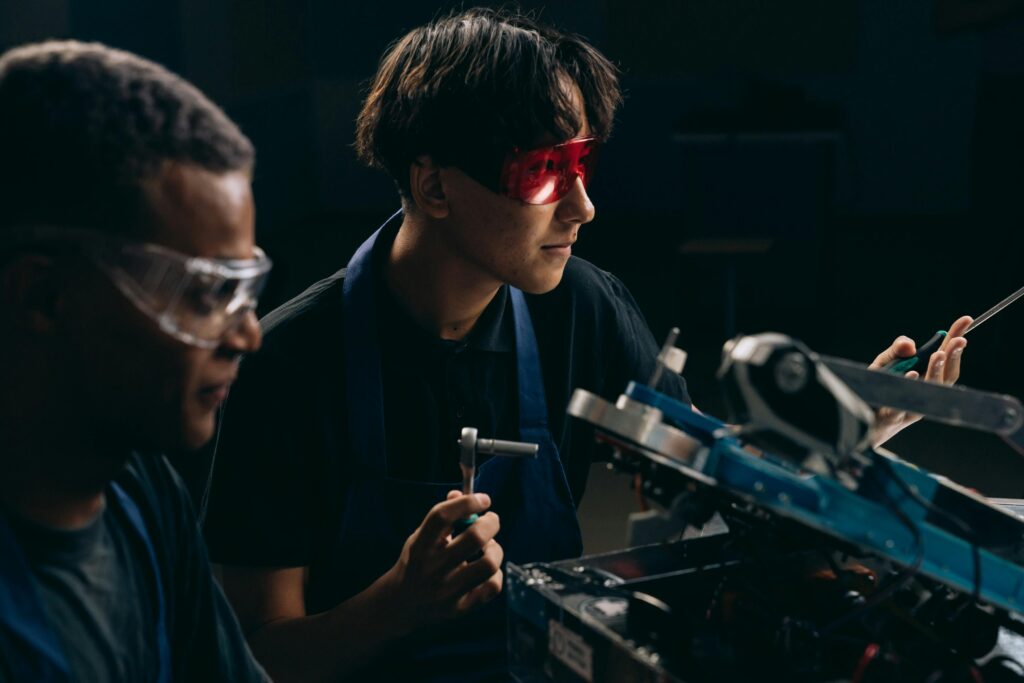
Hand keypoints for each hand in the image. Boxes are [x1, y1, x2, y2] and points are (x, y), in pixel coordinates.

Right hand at [380, 490, 502, 631]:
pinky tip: (487, 570)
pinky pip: (492, 587)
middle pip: (474, 538)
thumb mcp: (420, 537)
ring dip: (495, 549)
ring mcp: (447, 592)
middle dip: (490, 523)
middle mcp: (432, 569)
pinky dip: (496, 574)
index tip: (483, 499)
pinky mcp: (460, 608)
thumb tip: (459, 493)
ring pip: (488, 564)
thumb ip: (440, 516)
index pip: (442, 517)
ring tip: (489, 547)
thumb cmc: (416, 563)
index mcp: (419, 547)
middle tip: (491, 520)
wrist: (400, 605)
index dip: (466, 502)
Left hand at [869, 315, 972, 444]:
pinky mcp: (893, 417)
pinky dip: (909, 387)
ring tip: (939, 354)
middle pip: (947, 376)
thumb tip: (910, 345)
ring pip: (929, 391)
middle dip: (954, 356)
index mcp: (925, 378)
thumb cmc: (875, 392)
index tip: (966, 319)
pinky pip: (903, 403)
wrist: (856, 423)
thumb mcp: (883, 365)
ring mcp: (911, 407)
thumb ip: (896, 350)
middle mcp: (925, 394)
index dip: (956, 338)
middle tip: (959, 340)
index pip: (946, 356)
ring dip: (936, 371)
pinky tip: (912, 375)